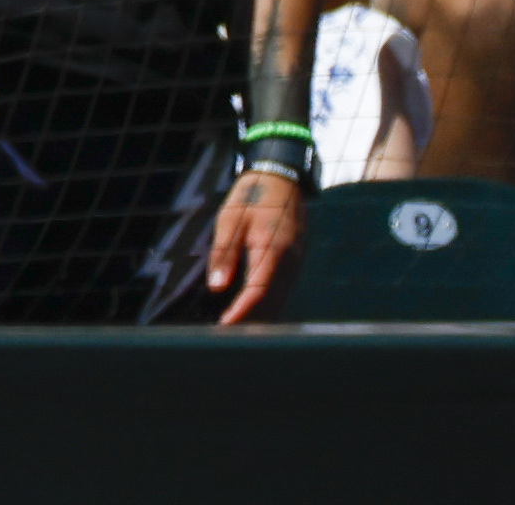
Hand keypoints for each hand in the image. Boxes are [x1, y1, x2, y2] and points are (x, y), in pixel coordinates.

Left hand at [207, 166, 305, 320]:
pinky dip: (268, 304)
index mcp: (272, 248)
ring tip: (237, 331)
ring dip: (260, 316)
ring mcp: (296, 262)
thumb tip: (217, 289)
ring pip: (280, 299)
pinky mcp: (296, 261)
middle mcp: (289, 260)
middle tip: (226, 338)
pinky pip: (283, 289)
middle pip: (272, 302)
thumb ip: (224, 253)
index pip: (258, 291)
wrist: (281, 176)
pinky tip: (253, 312)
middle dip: (250, 322)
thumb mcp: (230, 218)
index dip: (241, 313)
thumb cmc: (251, 195)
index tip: (224, 328)